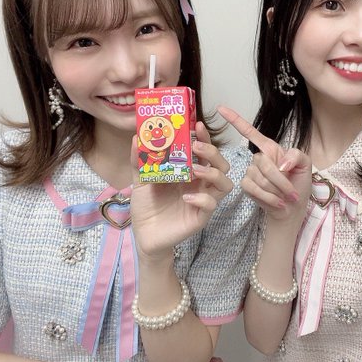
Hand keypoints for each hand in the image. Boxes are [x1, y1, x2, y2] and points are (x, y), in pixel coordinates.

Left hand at [130, 121, 232, 259]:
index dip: (205, 138)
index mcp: (190, 173)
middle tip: (196, 147)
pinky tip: (187, 197)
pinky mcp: (200, 217)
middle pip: (221, 165)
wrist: (144, 235)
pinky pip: (211, 205)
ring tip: (195, 170)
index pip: (205, 152)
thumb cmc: (147, 206)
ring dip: (213, 173)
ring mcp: (203, 200)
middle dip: (213, 153)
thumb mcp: (141, 180)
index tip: (197, 126)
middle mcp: (200, 185)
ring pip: (225, 184)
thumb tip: (136, 137)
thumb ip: (139, 160)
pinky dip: (203, 198)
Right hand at [217, 106, 311, 227]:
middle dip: (279, 179)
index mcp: (271, 149)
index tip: (220, 108)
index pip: (250, 132)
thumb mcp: (306, 165)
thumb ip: (296, 155)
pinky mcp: (247, 187)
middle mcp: (259, 159)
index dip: (235, 120)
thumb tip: (280, 163)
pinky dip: (268, 197)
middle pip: (262, 161)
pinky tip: (276, 202)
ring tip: (284, 197)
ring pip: (257, 176)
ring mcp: (251, 172)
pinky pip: (252, 187)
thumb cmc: (299, 185)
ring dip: (275, 189)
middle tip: (291, 190)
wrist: (294, 208)